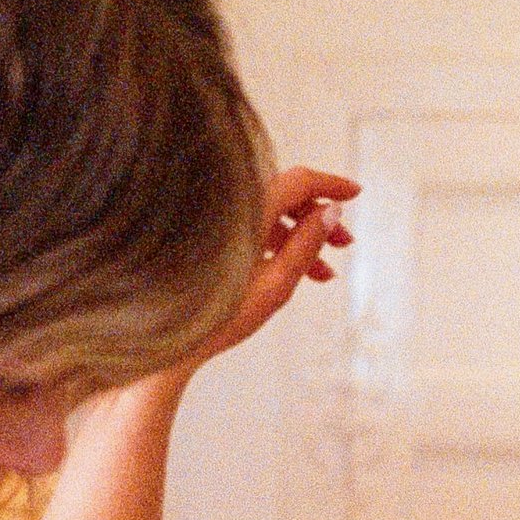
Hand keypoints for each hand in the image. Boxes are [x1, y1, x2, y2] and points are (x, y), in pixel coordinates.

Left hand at [184, 164, 357, 375]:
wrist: (162, 338)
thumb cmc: (216, 317)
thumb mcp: (276, 284)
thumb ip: (307, 244)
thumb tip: (331, 211)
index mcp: (248, 213)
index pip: (299, 181)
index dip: (330, 185)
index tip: (356, 193)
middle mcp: (231, 210)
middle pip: (285, 197)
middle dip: (319, 218)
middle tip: (346, 245)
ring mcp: (218, 223)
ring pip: (270, 215)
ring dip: (300, 237)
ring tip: (325, 273)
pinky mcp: (209, 239)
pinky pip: (251, 228)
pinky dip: (276, 244)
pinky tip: (291, 272)